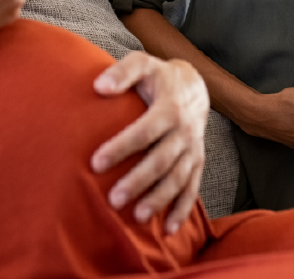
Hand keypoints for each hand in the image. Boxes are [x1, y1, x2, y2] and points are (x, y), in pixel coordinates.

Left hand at [89, 53, 208, 233]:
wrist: (194, 85)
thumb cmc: (158, 76)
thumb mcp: (142, 63)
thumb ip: (122, 72)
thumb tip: (99, 86)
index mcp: (170, 108)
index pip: (144, 131)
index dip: (121, 147)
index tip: (96, 163)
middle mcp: (184, 131)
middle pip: (161, 160)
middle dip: (138, 181)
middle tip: (113, 199)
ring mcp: (193, 149)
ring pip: (177, 178)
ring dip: (159, 199)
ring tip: (137, 217)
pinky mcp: (197, 162)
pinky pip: (192, 188)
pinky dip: (182, 210)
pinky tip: (167, 229)